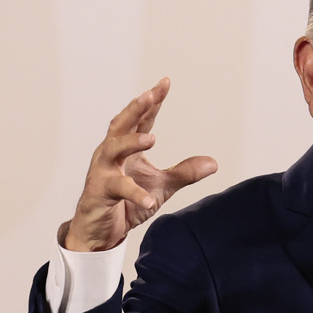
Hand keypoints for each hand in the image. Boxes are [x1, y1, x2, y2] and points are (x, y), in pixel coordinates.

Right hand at [62, 78, 217, 251]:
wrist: (100, 230)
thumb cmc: (126, 203)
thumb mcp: (162, 187)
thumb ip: (185, 173)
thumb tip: (213, 163)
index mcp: (127, 149)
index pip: (141, 120)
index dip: (153, 101)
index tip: (165, 82)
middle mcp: (111, 155)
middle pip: (121, 125)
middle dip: (136, 109)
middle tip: (150, 94)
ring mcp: (102, 172)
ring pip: (112, 150)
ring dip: (131, 142)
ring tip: (152, 139)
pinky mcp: (99, 193)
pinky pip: (117, 189)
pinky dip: (134, 193)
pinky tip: (148, 198)